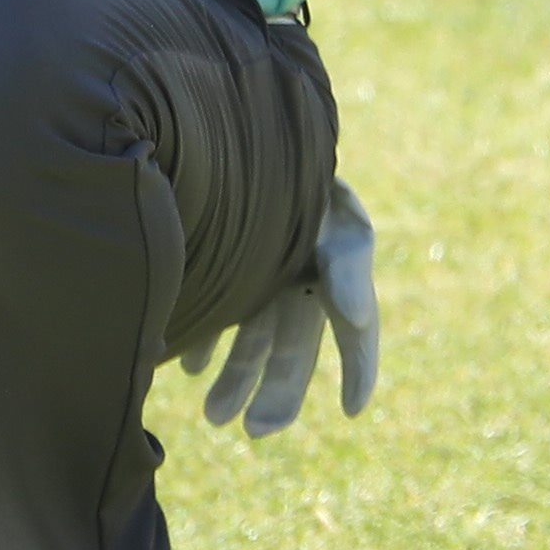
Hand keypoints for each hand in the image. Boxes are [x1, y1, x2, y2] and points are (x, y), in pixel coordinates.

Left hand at [180, 177, 381, 437]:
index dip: (359, 370)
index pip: (354, 331)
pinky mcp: (214, 261)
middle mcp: (294, 275)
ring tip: (214, 419)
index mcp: (330, 267)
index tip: (352, 410)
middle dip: (277, 393)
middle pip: (293, 348)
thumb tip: (356, 316)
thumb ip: (345, 262)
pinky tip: (190, 366)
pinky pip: (212, 310)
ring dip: (235, 378)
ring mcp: (253, 270)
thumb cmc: (290, 168)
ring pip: (249, 338)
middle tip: (254, 432)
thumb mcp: (327, 209)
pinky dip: (204, 341)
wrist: (233, 117)